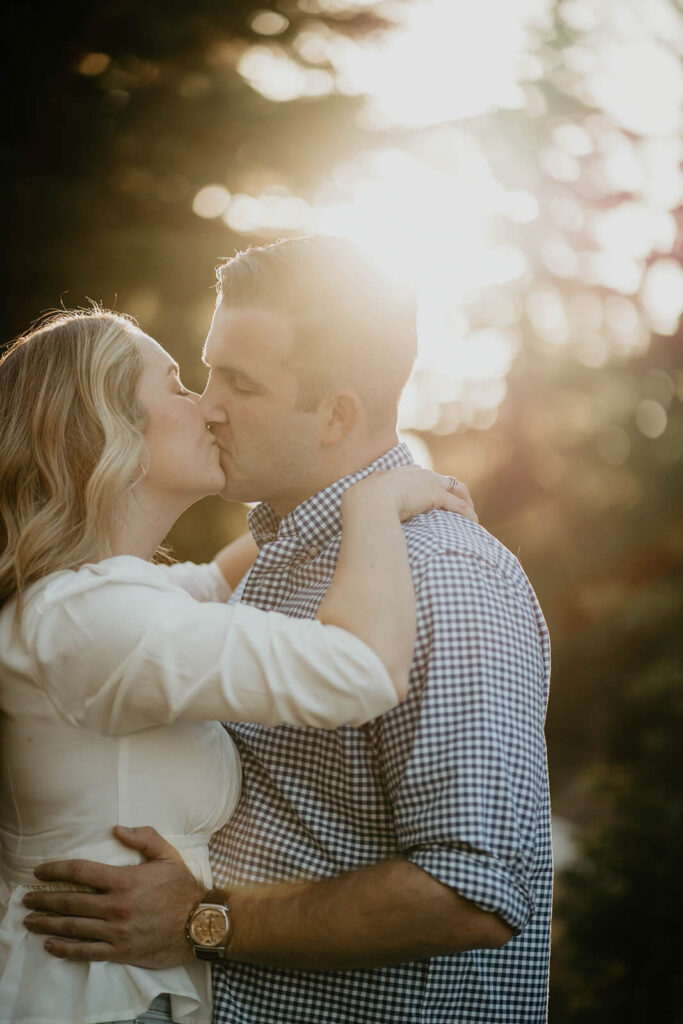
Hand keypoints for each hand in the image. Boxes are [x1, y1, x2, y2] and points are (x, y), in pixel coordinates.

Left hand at [22, 826, 203, 967]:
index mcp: (124, 881)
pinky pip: (86, 952)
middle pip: (70, 901)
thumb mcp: (167, 854)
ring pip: (73, 927)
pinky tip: (51, 944)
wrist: (200, 924)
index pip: (81, 872)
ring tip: (31, 920)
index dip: (56, 870)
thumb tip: (116, 829)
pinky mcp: (120, 951)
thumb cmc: (182, 888)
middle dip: (44, 899)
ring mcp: (116, 932)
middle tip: (27, 898)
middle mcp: (116, 907)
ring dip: (48, 923)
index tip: (39, 871)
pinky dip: (65, 949)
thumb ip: (143, 837)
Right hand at [346, 466, 477, 524]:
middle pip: (443, 480)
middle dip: (453, 492)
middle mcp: (416, 474)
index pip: (420, 474)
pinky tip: (474, 523)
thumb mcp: (362, 500)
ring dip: (465, 502)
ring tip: (471, 516)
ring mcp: (427, 483)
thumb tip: (358, 514)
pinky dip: (467, 514)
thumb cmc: (361, 504)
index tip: (433, 495)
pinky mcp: (434, 495)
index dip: (429, 485)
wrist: (368, 500)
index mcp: (399, 474)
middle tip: (459, 505)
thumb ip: (365, 503)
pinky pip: (457, 505)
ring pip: (456, 490)